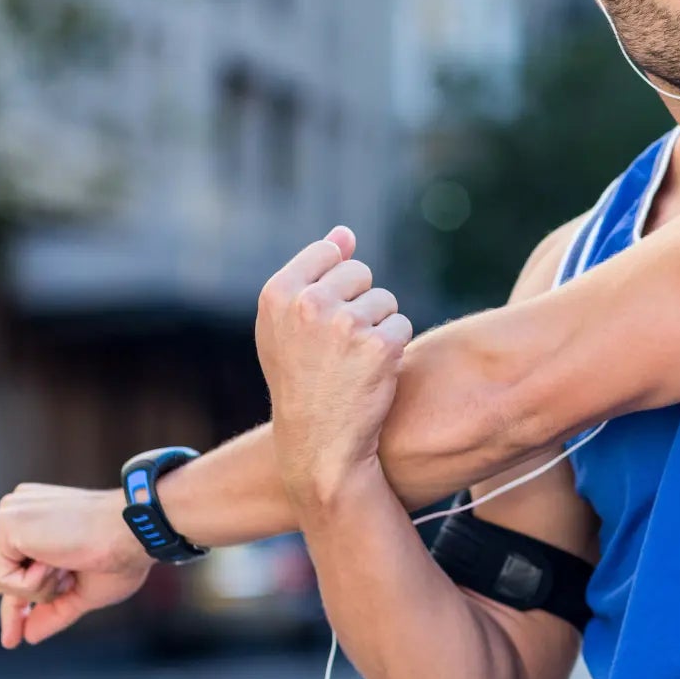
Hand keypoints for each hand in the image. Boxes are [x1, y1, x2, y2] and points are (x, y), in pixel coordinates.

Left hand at [0, 483, 152, 647]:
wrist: (135, 530)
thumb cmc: (122, 553)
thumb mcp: (85, 590)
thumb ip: (54, 610)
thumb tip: (29, 635)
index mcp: (41, 519)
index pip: (17, 569)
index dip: (17, 606)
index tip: (13, 639)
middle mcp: (22, 510)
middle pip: (6, 577)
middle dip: (35, 595)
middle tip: (67, 574)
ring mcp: (11, 512)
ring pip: (2, 581)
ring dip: (40, 587)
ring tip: (69, 561)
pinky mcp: (5, 522)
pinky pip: (1, 579)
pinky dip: (32, 583)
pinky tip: (57, 559)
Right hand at [256, 226, 414, 508]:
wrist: (319, 445)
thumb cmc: (302, 380)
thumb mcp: (288, 325)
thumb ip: (313, 272)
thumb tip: (345, 232)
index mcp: (277, 293)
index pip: (328, 251)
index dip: (334, 285)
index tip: (322, 320)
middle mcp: (308, 303)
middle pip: (360, 272)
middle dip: (359, 303)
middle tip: (338, 347)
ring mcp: (344, 324)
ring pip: (385, 300)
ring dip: (378, 327)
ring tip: (351, 362)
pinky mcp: (380, 346)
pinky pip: (402, 325)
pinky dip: (394, 349)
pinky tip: (371, 374)